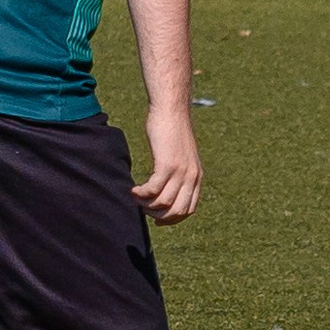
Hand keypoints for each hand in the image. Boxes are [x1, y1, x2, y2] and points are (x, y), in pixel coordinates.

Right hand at [131, 101, 203, 221]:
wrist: (171, 111)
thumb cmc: (172, 131)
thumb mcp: (181, 156)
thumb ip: (179, 173)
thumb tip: (168, 189)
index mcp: (196, 177)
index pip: (189, 210)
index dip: (172, 219)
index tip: (157, 219)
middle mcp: (192, 177)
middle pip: (176, 211)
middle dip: (157, 215)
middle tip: (143, 208)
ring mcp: (180, 172)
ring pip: (163, 203)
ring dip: (146, 204)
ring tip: (136, 197)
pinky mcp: (167, 164)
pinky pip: (153, 190)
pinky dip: (141, 194)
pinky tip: (133, 189)